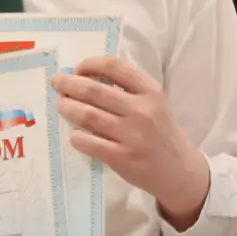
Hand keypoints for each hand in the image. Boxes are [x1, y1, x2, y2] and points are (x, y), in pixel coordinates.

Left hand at [52, 56, 209, 229]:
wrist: (179, 170)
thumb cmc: (162, 132)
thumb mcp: (155, 103)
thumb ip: (129, 90)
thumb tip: (87, 78)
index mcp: (151, 91)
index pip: (114, 67)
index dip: (90, 65)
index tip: (77, 69)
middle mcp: (141, 110)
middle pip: (94, 90)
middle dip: (69, 84)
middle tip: (57, 83)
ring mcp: (130, 135)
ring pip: (87, 115)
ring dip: (67, 107)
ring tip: (60, 104)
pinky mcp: (121, 157)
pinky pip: (88, 142)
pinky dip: (76, 136)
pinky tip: (74, 133)